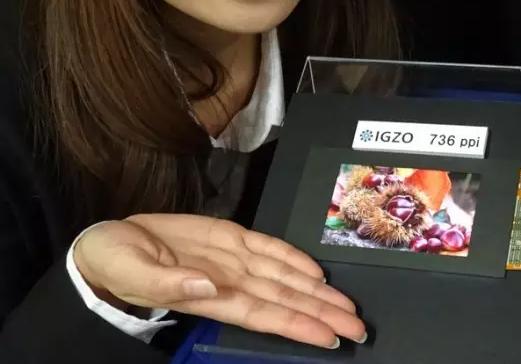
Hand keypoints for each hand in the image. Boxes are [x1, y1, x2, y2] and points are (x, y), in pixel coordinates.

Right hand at [73, 214, 365, 348]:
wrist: (111, 243)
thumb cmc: (117, 264)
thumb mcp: (134, 273)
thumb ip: (169, 283)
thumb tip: (206, 286)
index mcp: (209, 296)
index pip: (264, 315)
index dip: (298, 325)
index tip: (331, 335)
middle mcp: (229, 281)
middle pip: (285, 300)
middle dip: (322, 313)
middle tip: (359, 327)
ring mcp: (232, 258)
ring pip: (283, 276)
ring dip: (317, 290)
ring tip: (347, 304)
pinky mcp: (228, 235)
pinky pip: (267, 247)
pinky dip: (292, 257)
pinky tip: (314, 270)